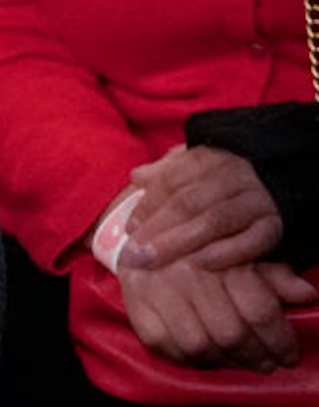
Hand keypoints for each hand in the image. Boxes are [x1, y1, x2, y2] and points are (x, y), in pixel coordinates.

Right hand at [120, 257, 317, 370]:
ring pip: (199, 344)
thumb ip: (276, 274)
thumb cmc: (205, 246)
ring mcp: (154, 289)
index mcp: (215, 252)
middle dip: (256, 355)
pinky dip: (189, 358)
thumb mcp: (244, 252)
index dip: (280, 339)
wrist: (149, 234)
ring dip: (227, 361)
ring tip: (242, 361)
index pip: (258, 308)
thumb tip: (307, 295)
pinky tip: (208, 355)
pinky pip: (165, 346)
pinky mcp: (135, 306)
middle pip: (230, 332)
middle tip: (269, 362)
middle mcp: (181, 270)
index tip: (289, 353)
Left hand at [125, 145, 283, 271]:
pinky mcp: (278, 225)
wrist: (295, 176)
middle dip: (157, 230)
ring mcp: (257, 200)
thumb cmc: (236, 177)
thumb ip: (170, 171)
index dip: (147, 206)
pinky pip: (251, 241)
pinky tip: (201, 265)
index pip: (171, 181)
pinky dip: (226, 253)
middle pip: (188, 203)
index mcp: (210, 158)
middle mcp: (233, 175)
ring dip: (180, 243)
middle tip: (133, 253)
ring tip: (154, 261)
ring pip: (213, 221)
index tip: (129, 229)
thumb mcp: (203, 165)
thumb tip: (137, 177)